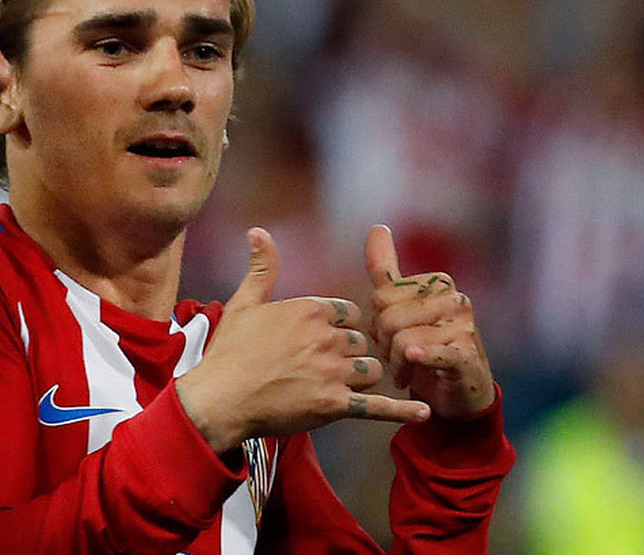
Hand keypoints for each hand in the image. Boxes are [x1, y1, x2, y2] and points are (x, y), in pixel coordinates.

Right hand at [175, 228, 429, 452]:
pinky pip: (378, 407)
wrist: (220, 400)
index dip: (339, 327)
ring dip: (360, 379)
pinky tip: (424, 412)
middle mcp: (327, 338)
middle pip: (360, 343)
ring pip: (371, 370)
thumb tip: (258, 230)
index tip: (321, 340)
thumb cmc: (229, 351)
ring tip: (337, 388)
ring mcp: (333, 372)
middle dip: (347, 355)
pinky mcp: (336, 405)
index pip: (349, 313)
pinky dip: (402, 411)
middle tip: (319, 368)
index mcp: (310, 310)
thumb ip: (261, 267)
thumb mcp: (243, 303)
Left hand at [364, 225, 495, 419]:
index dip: (377, 323)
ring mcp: (465, 327)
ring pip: (402, 341)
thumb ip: (386, 269)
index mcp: (438, 283)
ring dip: (397, 363)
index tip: (390, 335)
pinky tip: (414, 360)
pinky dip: (420, 358)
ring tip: (407, 369)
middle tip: (397, 356)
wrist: (459, 391)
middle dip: (384, 344)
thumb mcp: (402, 305)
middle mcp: (455, 299)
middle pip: (388, 319)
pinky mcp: (467, 356)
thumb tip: (377, 227)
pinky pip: (432, 352)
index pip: (381, 297)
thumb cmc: (425, 343)